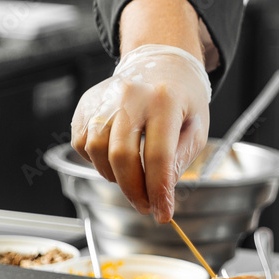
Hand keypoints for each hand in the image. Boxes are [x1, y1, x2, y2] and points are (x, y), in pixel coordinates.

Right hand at [71, 43, 210, 223]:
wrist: (161, 64)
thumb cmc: (183, 100)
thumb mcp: (196, 128)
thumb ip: (179, 161)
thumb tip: (161, 193)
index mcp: (165, 101)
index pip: (158, 156)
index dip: (159, 191)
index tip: (163, 214)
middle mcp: (131, 95)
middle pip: (121, 156)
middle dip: (133, 190)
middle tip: (145, 205)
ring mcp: (104, 97)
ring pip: (96, 151)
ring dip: (113, 177)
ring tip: (132, 180)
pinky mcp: (87, 104)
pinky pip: (82, 144)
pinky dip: (96, 161)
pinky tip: (115, 159)